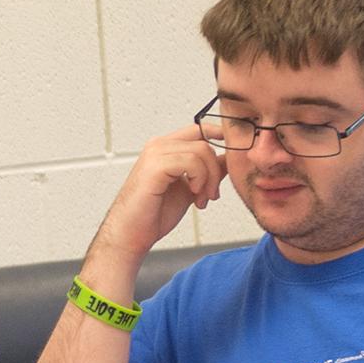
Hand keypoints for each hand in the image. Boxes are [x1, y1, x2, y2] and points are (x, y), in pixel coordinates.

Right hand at [90, 124, 226, 263]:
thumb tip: (227, 160)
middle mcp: (158, 146)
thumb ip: (206, 172)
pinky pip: (191, 162)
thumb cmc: (154, 214)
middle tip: (211, 195)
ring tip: (201, 199)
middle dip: (215, 170)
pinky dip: (199, 179)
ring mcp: (155, 154)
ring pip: (201, 151)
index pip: (197, 129)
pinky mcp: (155, 166)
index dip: (218, 136)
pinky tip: (192, 194)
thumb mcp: (190, 189)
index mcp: (164, 148)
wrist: (132, 233)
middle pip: (203, 141)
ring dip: (209, 178)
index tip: (231, 152)